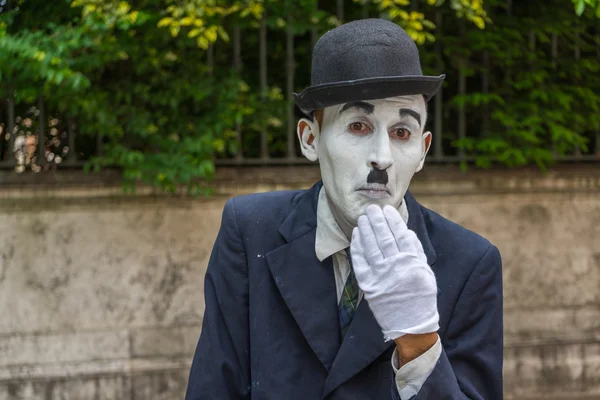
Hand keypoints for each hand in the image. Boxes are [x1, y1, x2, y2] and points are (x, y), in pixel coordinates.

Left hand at [350, 204, 438, 341]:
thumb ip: (416, 251)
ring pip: (371, 247)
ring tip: (363, 218)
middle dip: (377, 220)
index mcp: (412, 263)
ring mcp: (380, 276)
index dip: (393, 220)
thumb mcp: (426, 272)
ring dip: (366, 230)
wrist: (411, 324)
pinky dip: (357, 246)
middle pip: (384, 238)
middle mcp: (396, 267)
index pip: (401, 235)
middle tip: (371, 208)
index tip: (387, 209)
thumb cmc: (420, 296)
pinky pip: (360, 261)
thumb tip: (406, 231)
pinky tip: (357, 235)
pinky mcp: (368, 285)